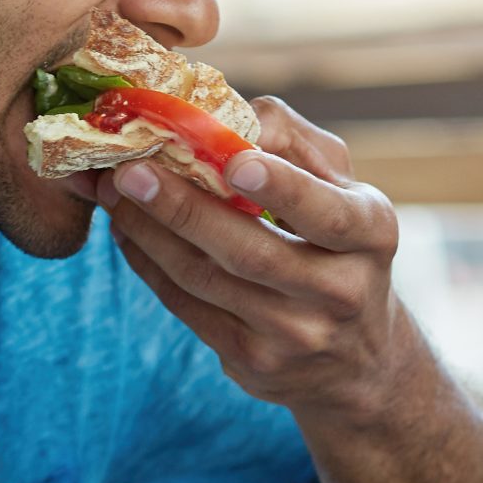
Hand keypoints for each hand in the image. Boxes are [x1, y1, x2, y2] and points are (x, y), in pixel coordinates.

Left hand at [97, 96, 422, 423]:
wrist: (357, 357)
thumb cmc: (337, 239)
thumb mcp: (340, 184)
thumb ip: (290, 142)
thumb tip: (225, 120)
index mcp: (371, 232)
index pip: (326, 212)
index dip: (281, 188)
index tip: (233, 163)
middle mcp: (341, 290)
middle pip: (250, 251)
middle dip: (182, 208)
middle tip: (129, 171)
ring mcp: (295, 334)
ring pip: (205, 280)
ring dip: (149, 232)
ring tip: (111, 192)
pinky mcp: (253, 361)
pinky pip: (187, 307)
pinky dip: (148, 264)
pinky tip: (126, 231)